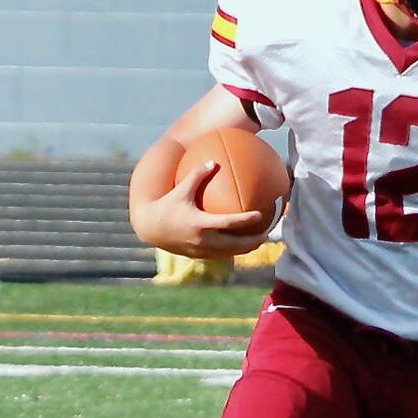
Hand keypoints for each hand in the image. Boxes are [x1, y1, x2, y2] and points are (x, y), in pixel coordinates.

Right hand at [133, 162, 270, 258]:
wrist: (150, 229)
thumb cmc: (166, 206)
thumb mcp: (180, 189)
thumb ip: (196, 174)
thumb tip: (213, 161)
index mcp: (200, 224)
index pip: (228, 224)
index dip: (246, 221)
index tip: (260, 215)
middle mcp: (202, 240)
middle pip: (235, 245)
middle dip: (253, 242)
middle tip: (268, 234)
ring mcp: (201, 251)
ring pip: (230, 253)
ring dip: (246, 249)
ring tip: (260, 241)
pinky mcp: (198, 256)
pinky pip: (221, 254)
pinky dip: (233, 250)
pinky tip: (241, 244)